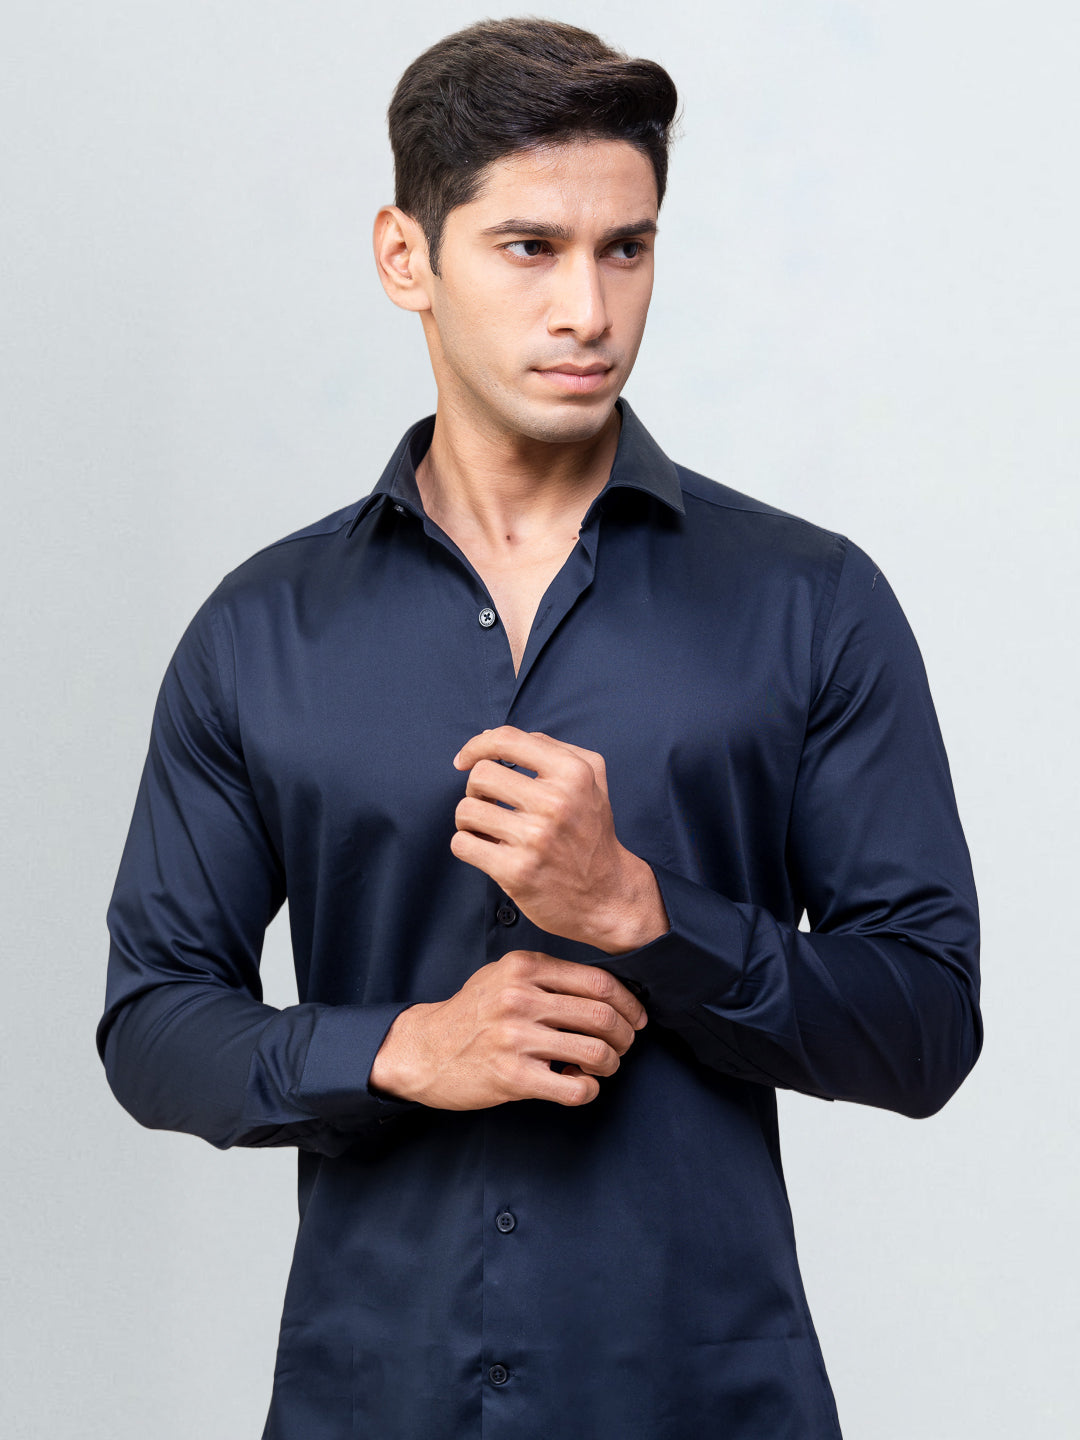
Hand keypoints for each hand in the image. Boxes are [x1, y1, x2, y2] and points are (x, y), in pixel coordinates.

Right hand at [368, 950, 647, 1108]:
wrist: (423, 1050)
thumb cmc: (471, 1014)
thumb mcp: (503, 976)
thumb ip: (548, 976)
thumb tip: (606, 991)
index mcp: (524, 968)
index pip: (598, 981)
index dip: (628, 1003)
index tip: (636, 1018)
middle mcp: (521, 998)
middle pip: (603, 1016)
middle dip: (625, 1036)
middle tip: (623, 1046)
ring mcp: (516, 1038)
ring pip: (596, 1052)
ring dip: (610, 1064)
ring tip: (601, 1067)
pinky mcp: (513, 1076)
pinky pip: (576, 1088)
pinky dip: (588, 1089)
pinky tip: (577, 1084)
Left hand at [450, 727, 667, 952]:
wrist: (607, 896)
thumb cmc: (592, 833)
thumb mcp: (591, 779)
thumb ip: (551, 748)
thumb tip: (492, 738)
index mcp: (573, 774)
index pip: (506, 740)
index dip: (476, 745)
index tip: (465, 759)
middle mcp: (555, 803)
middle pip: (480, 775)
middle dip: (476, 789)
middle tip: (490, 804)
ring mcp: (535, 839)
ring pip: (466, 810)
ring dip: (470, 820)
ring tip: (488, 829)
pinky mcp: (516, 871)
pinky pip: (462, 844)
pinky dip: (467, 845)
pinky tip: (486, 849)